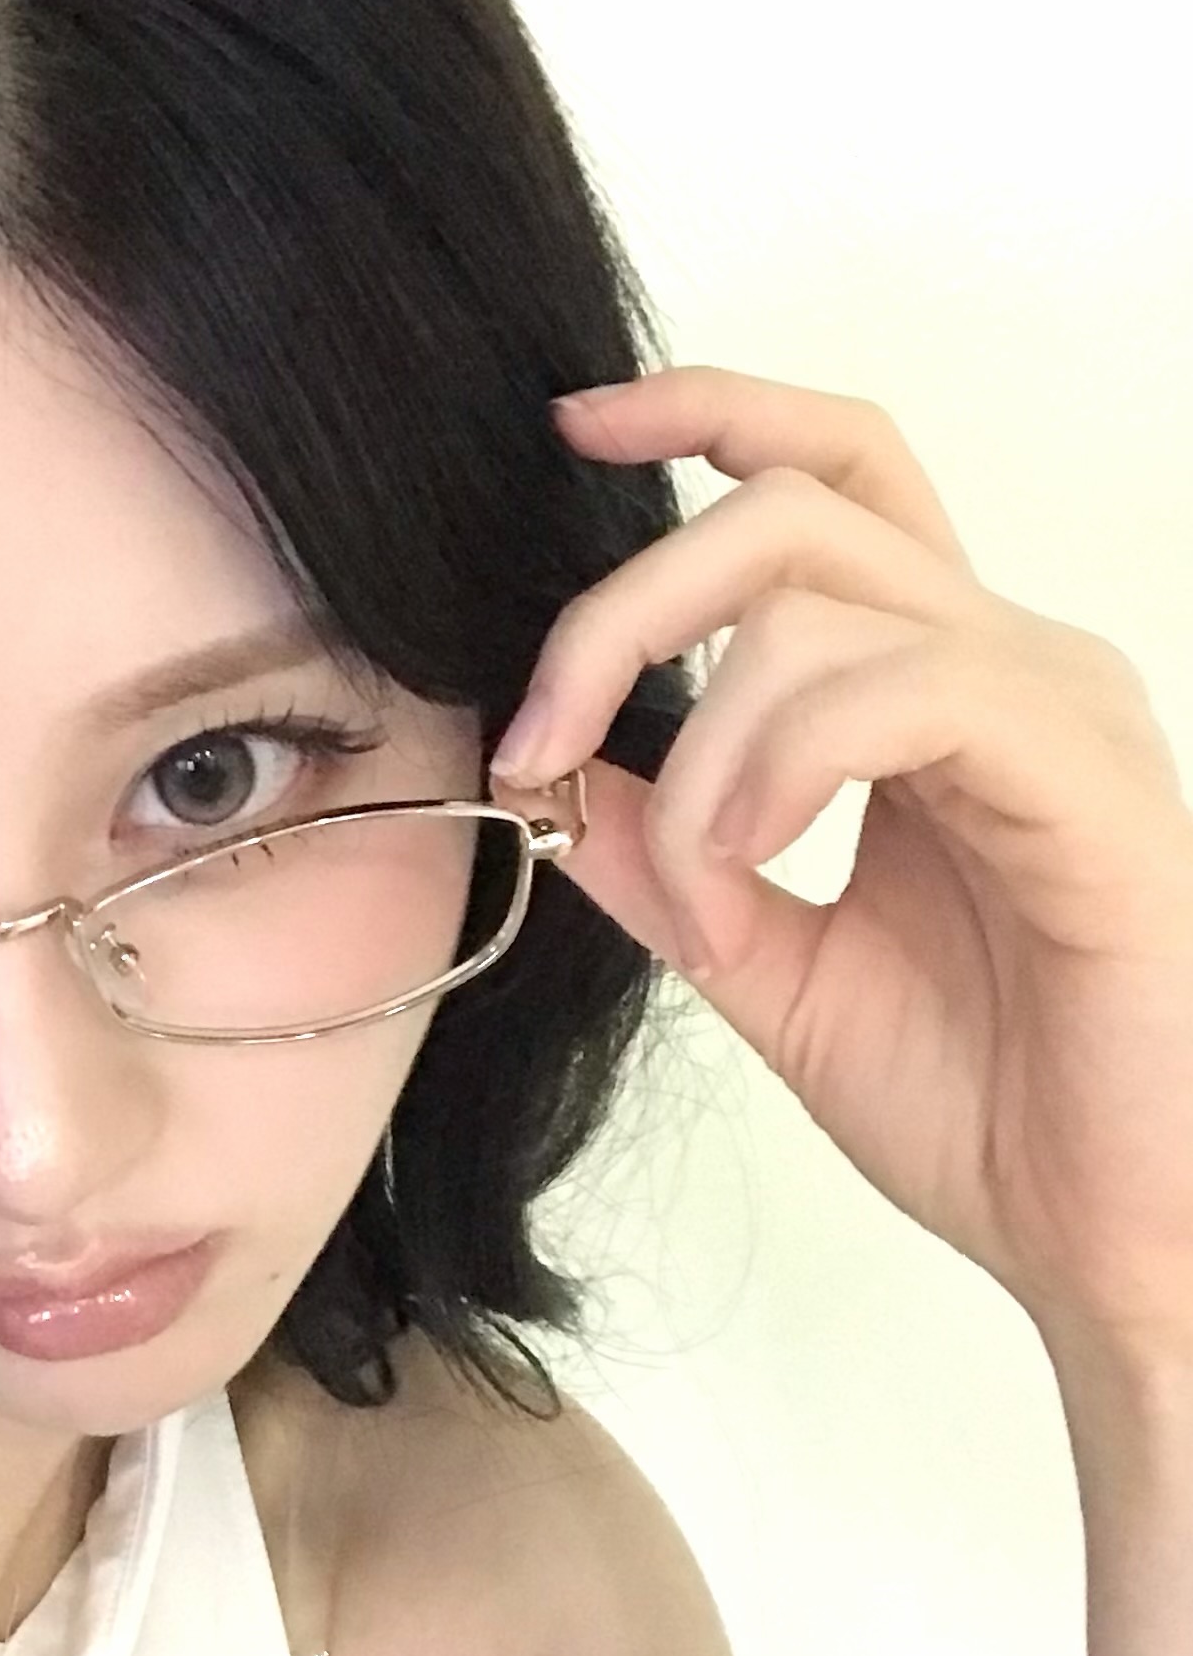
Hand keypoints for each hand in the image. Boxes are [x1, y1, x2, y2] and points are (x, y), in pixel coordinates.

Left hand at [493, 365, 1192, 1372]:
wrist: (1118, 1238)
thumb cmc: (994, 1111)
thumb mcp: (776, 972)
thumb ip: (670, 866)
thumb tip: (557, 780)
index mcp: (937, 694)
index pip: (831, 484)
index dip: (709, 416)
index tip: (575, 430)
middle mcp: (1004, 667)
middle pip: (791, 512)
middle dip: (622, 608)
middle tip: (537, 740)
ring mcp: (1053, 712)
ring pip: (818, 606)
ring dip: (699, 751)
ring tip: (700, 891)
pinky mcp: (1086, 781)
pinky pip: (901, 691)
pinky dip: (781, 770)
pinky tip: (754, 868)